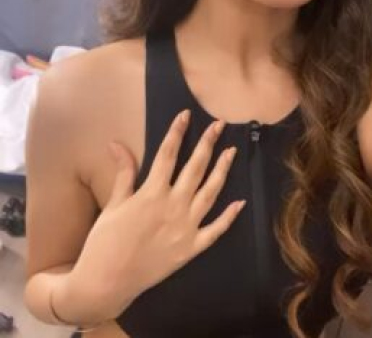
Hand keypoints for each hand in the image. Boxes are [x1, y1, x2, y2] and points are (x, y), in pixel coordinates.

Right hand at [69, 110, 243, 318]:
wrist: (106, 282)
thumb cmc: (105, 241)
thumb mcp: (114, 203)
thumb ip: (123, 172)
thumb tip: (117, 143)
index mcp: (152, 193)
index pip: (168, 154)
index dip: (177, 132)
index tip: (186, 115)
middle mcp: (173, 206)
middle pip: (195, 168)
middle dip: (207, 143)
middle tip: (219, 124)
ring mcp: (186, 228)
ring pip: (210, 193)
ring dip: (222, 170)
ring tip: (232, 151)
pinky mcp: (191, 249)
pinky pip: (215, 230)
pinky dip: (229, 217)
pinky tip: (240, 202)